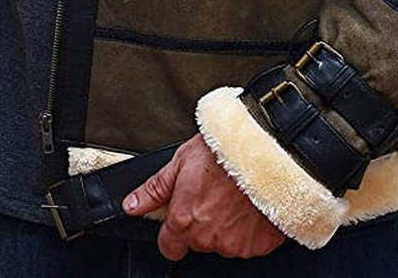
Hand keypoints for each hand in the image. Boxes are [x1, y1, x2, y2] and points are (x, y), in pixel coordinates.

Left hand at [123, 134, 285, 261]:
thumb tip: (131, 205)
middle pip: (197, 241)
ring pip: (223, 241)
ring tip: (234, 195)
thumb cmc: (224, 150)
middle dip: (201, 222)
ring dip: (226, 224)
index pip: (168, 247)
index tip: (180, 217)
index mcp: (184, 220)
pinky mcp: (259, 245)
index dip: (172, 232)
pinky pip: (248, 242)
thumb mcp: (181, 161)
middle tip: (212, 193)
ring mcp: (235, 244)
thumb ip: (154, 189)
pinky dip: (248, 228)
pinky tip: (250, 204)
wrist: (266, 150)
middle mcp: (207, 237)